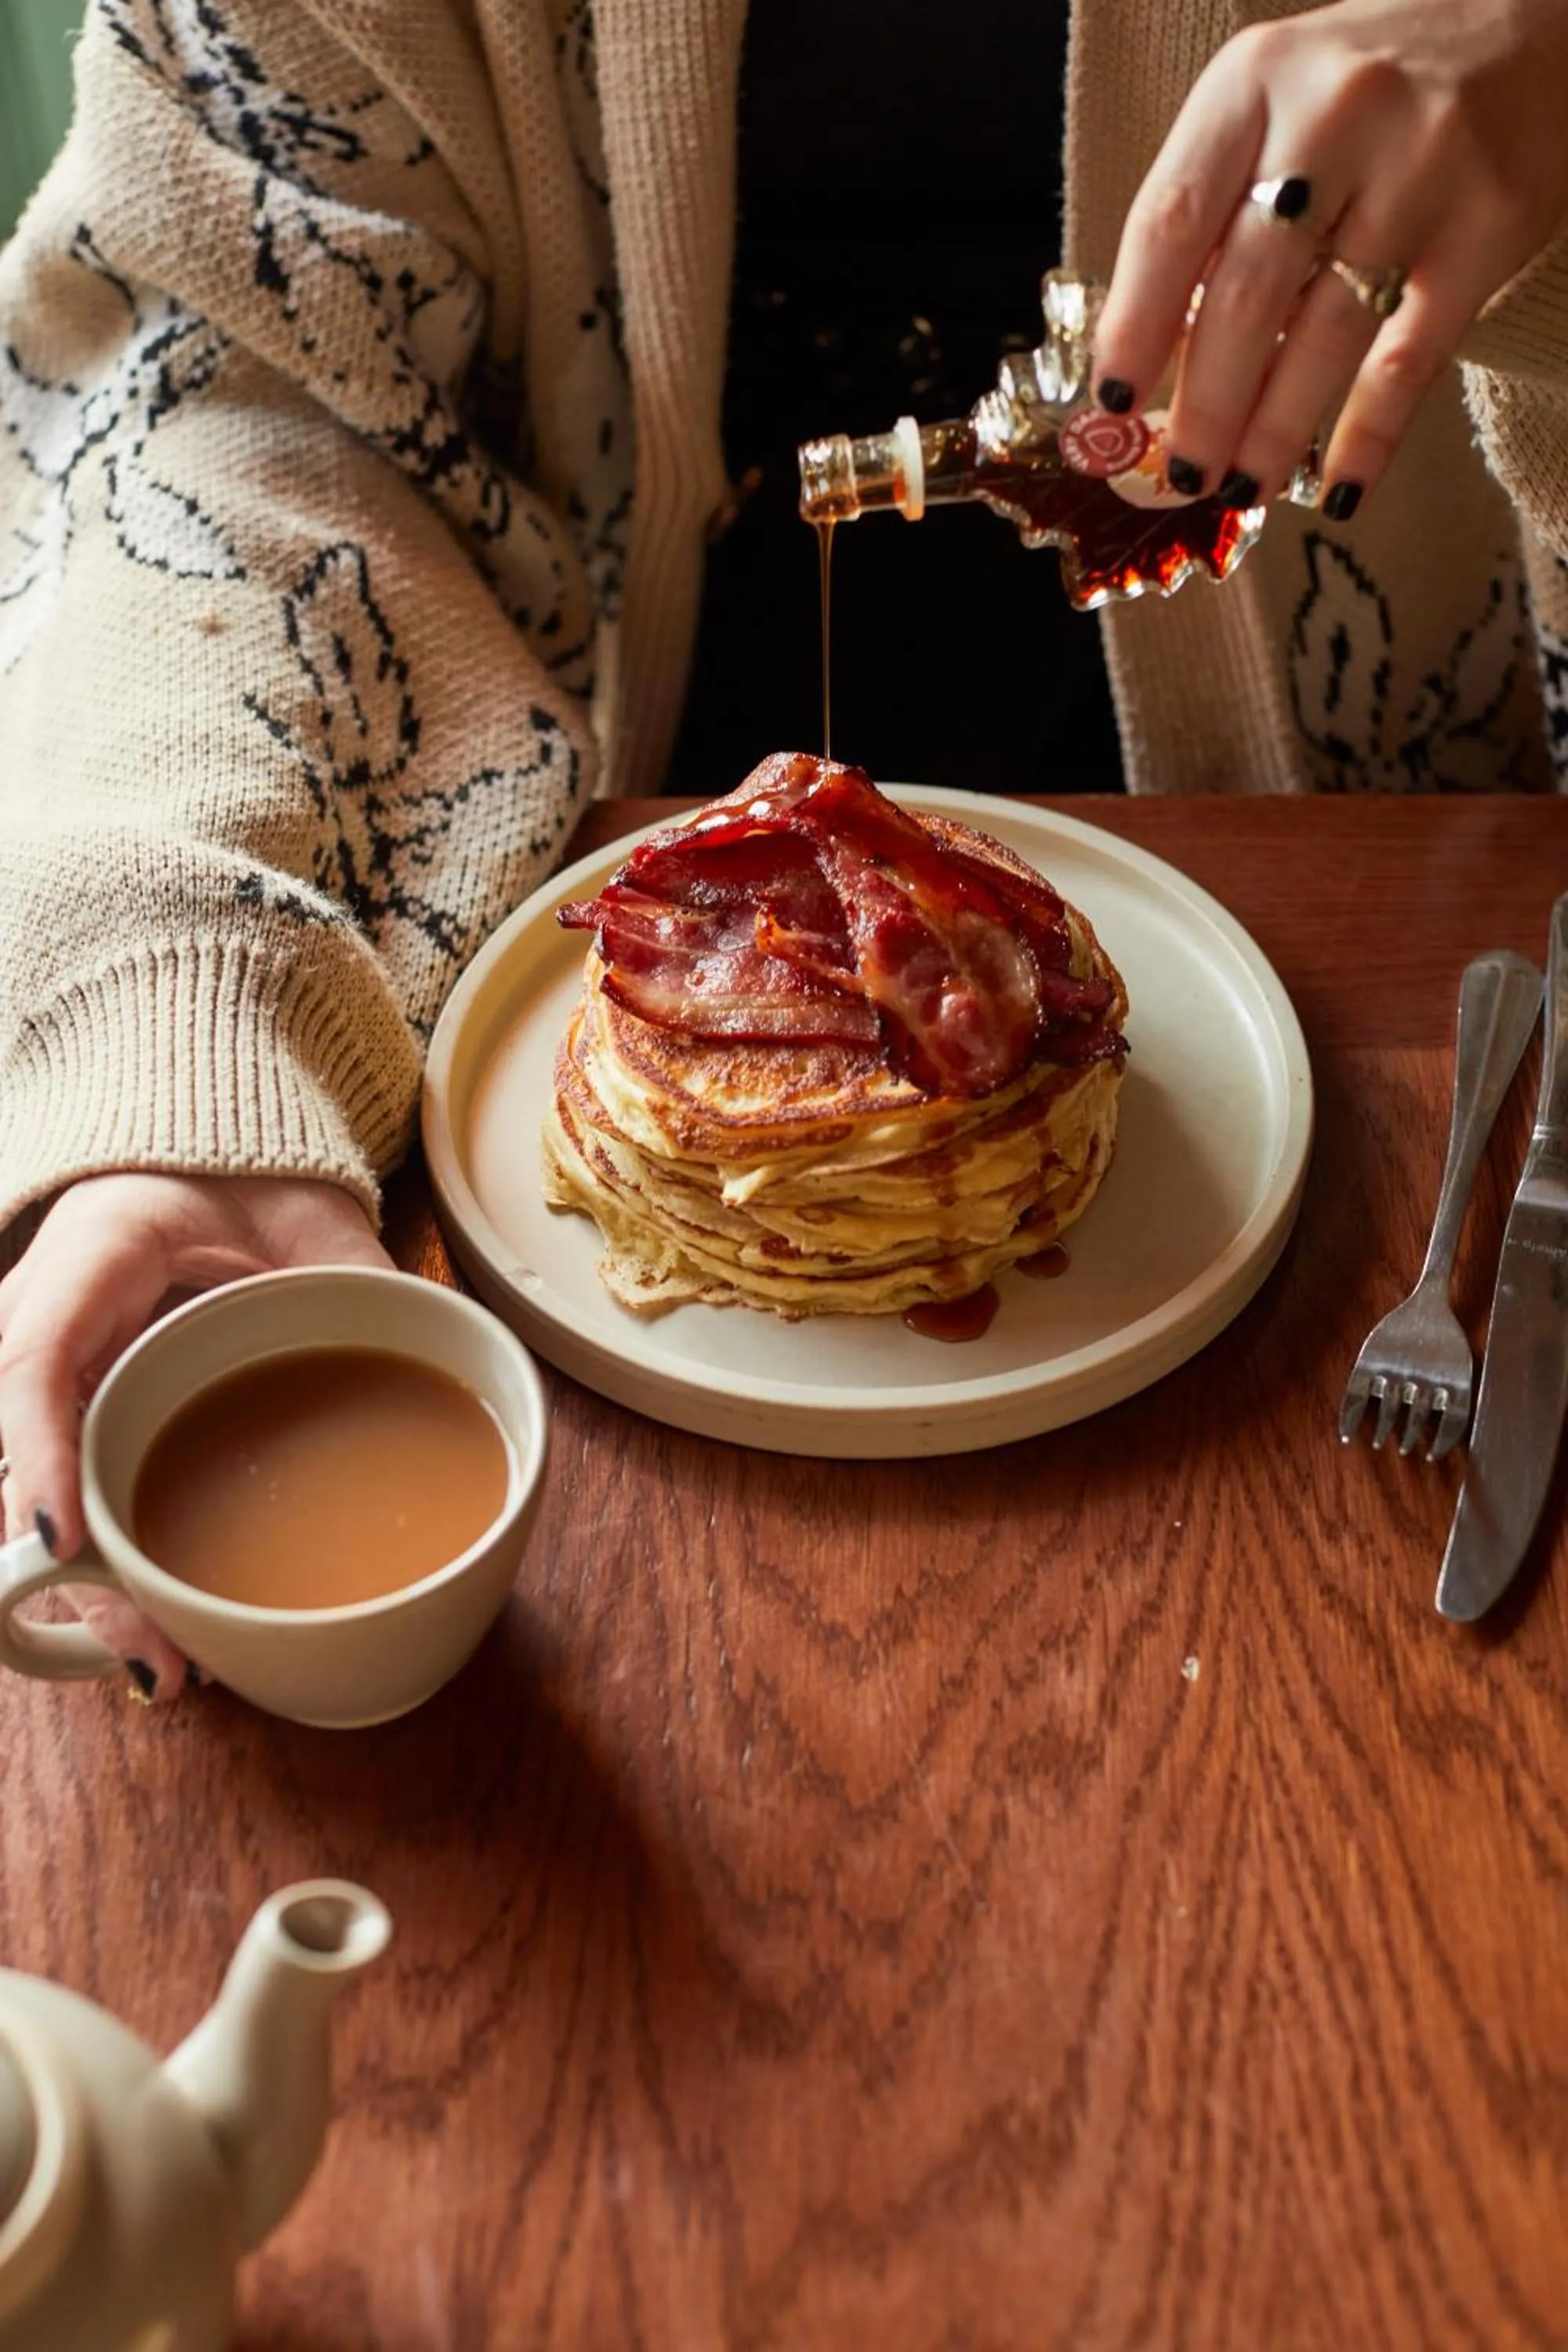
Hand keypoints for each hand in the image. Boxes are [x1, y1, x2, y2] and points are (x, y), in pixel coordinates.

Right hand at [0, 1173, 390, 1698]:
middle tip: (156, 1650)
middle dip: (75, 1573)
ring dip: (84, 1593)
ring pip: (25, 1501)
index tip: (66, 1537)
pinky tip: (153, 1633)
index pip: (35, 1355)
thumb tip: (444, 1346)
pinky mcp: (72, 1419)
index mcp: (92, 1251)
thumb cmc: (251, 1180)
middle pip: (16, 1463)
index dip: (41, 1452)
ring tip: (164, 1664)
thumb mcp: (311, 1216)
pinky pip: (62, 1501)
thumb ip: (359, 1277)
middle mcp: (43, 1321)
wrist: (209, 1161)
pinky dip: (98, 1574)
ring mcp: (47, 1378)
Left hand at [1091, 0, 1567, 516]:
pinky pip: (1412, 356)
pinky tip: (1338, 489)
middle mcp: (1335, 117)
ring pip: (1326, 334)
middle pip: (1247, 293)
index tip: (1111, 404)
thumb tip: (1155, 356)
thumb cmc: (1368, 83)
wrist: (1529, 17)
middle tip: (1180, 471)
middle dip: (1204, 403)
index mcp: (1256, 82)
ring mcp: (1421, 170)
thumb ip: (1215, 207)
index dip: (1132, 325)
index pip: (1170, 221)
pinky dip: (1369, 434)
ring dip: (1275, 431)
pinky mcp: (1488, 226)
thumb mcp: (1272, 105)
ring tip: (1241, 487)